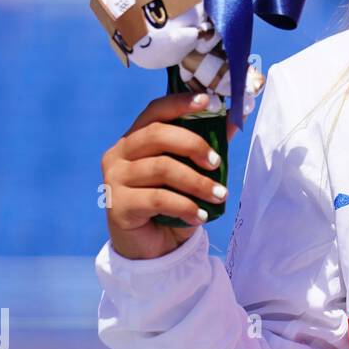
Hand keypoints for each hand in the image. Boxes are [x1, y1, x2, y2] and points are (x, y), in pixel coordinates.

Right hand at [102, 92, 240, 260]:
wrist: (151, 247)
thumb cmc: (171, 204)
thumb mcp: (190, 174)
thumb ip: (205, 149)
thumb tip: (234, 121)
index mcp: (135, 139)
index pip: (155, 111)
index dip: (180, 103)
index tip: (208, 101)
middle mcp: (119, 154)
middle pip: (157, 134)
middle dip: (193, 145)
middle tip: (217, 163)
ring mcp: (115, 179)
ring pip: (162, 168)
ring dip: (198, 182)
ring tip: (220, 196)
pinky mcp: (118, 204)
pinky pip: (158, 199)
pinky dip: (185, 206)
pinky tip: (200, 216)